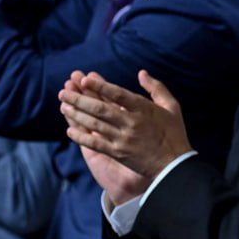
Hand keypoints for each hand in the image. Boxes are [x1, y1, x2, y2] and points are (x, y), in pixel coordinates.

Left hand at [58, 69, 192, 181]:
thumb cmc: (174, 134)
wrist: (174, 165)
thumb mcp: (172, 107)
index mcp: (143, 110)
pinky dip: (82, 137)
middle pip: (100, 108)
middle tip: (64, 92)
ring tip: (63, 106)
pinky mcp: (118, 153)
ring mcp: (123, 139)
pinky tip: (70, 131)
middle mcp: (131, 123)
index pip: (117, 94)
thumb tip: (141, 73)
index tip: (85, 79)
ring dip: (76, 115)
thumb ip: (156, 88)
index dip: (100, 86)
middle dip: (79, 99)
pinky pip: (96, 143)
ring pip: (94, 124)